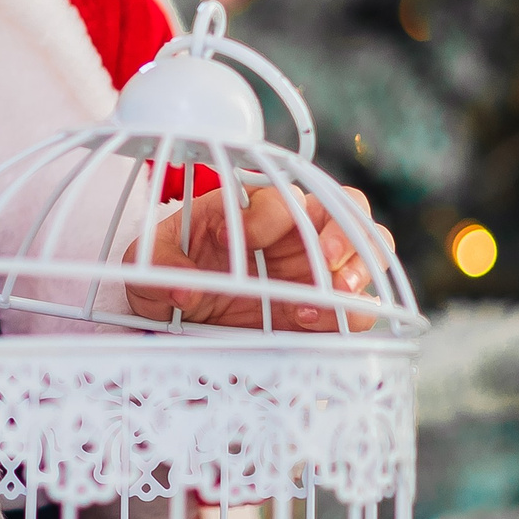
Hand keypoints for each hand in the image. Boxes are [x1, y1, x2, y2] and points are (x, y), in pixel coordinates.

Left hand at [125, 182, 396, 331]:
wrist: (182, 323)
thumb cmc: (169, 277)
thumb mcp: (148, 269)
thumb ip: (157, 269)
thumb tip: (183, 288)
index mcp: (253, 209)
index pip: (276, 195)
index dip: (262, 215)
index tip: (230, 242)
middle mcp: (295, 233)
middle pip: (344, 206)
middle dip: (340, 230)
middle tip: (324, 258)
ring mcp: (318, 270)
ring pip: (370, 247)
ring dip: (361, 264)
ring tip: (337, 290)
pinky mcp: (328, 310)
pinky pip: (362, 305)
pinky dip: (355, 310)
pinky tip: (322, 322)